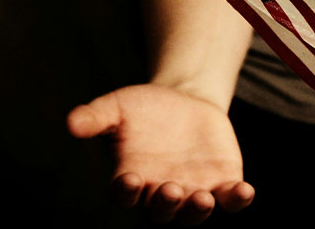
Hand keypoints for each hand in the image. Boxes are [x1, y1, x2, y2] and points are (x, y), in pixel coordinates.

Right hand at [67, 84, 253, 224]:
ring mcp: (193, 191)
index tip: (131, 178)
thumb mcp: (118, 106)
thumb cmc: (144, 108)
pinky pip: (230, 200)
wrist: (184, 102)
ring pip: (194, 213)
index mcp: (131, 178)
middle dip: (166, 204)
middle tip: (171, 189)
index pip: (125, 195)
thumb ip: (97, 117)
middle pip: (162, 211)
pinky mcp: (222, 183)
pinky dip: (237, 199)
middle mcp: (161, 193)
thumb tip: (71, 123)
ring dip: (198, 210)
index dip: (127, 191)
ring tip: (203, 198)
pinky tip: (244, 191)